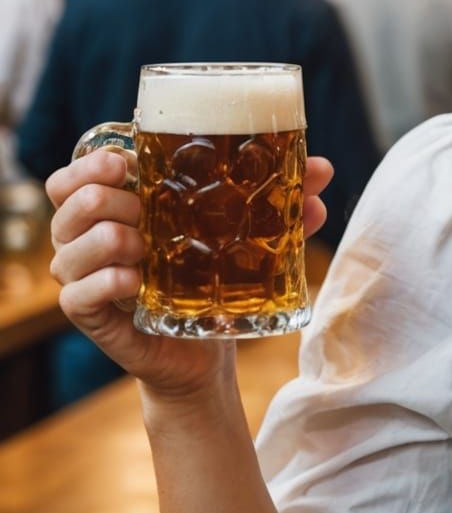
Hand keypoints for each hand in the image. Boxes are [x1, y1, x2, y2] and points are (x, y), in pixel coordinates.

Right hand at [45, 147, 333, 402]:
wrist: (209, 349)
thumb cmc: (217, 277)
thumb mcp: (247, 234)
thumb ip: (281, 198)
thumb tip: (323, 168)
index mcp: (119, 207)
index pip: (76, 174)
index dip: (90, 164)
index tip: (125, 163)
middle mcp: (91, 238)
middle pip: (66, 202)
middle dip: (103, 199)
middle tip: (143, 210)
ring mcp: (86, 277)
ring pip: (67, 246)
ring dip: (107, 238)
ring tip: (145, 248)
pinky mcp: (91, 316)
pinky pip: (77, 294)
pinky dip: (105, 282)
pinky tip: (132, 281)